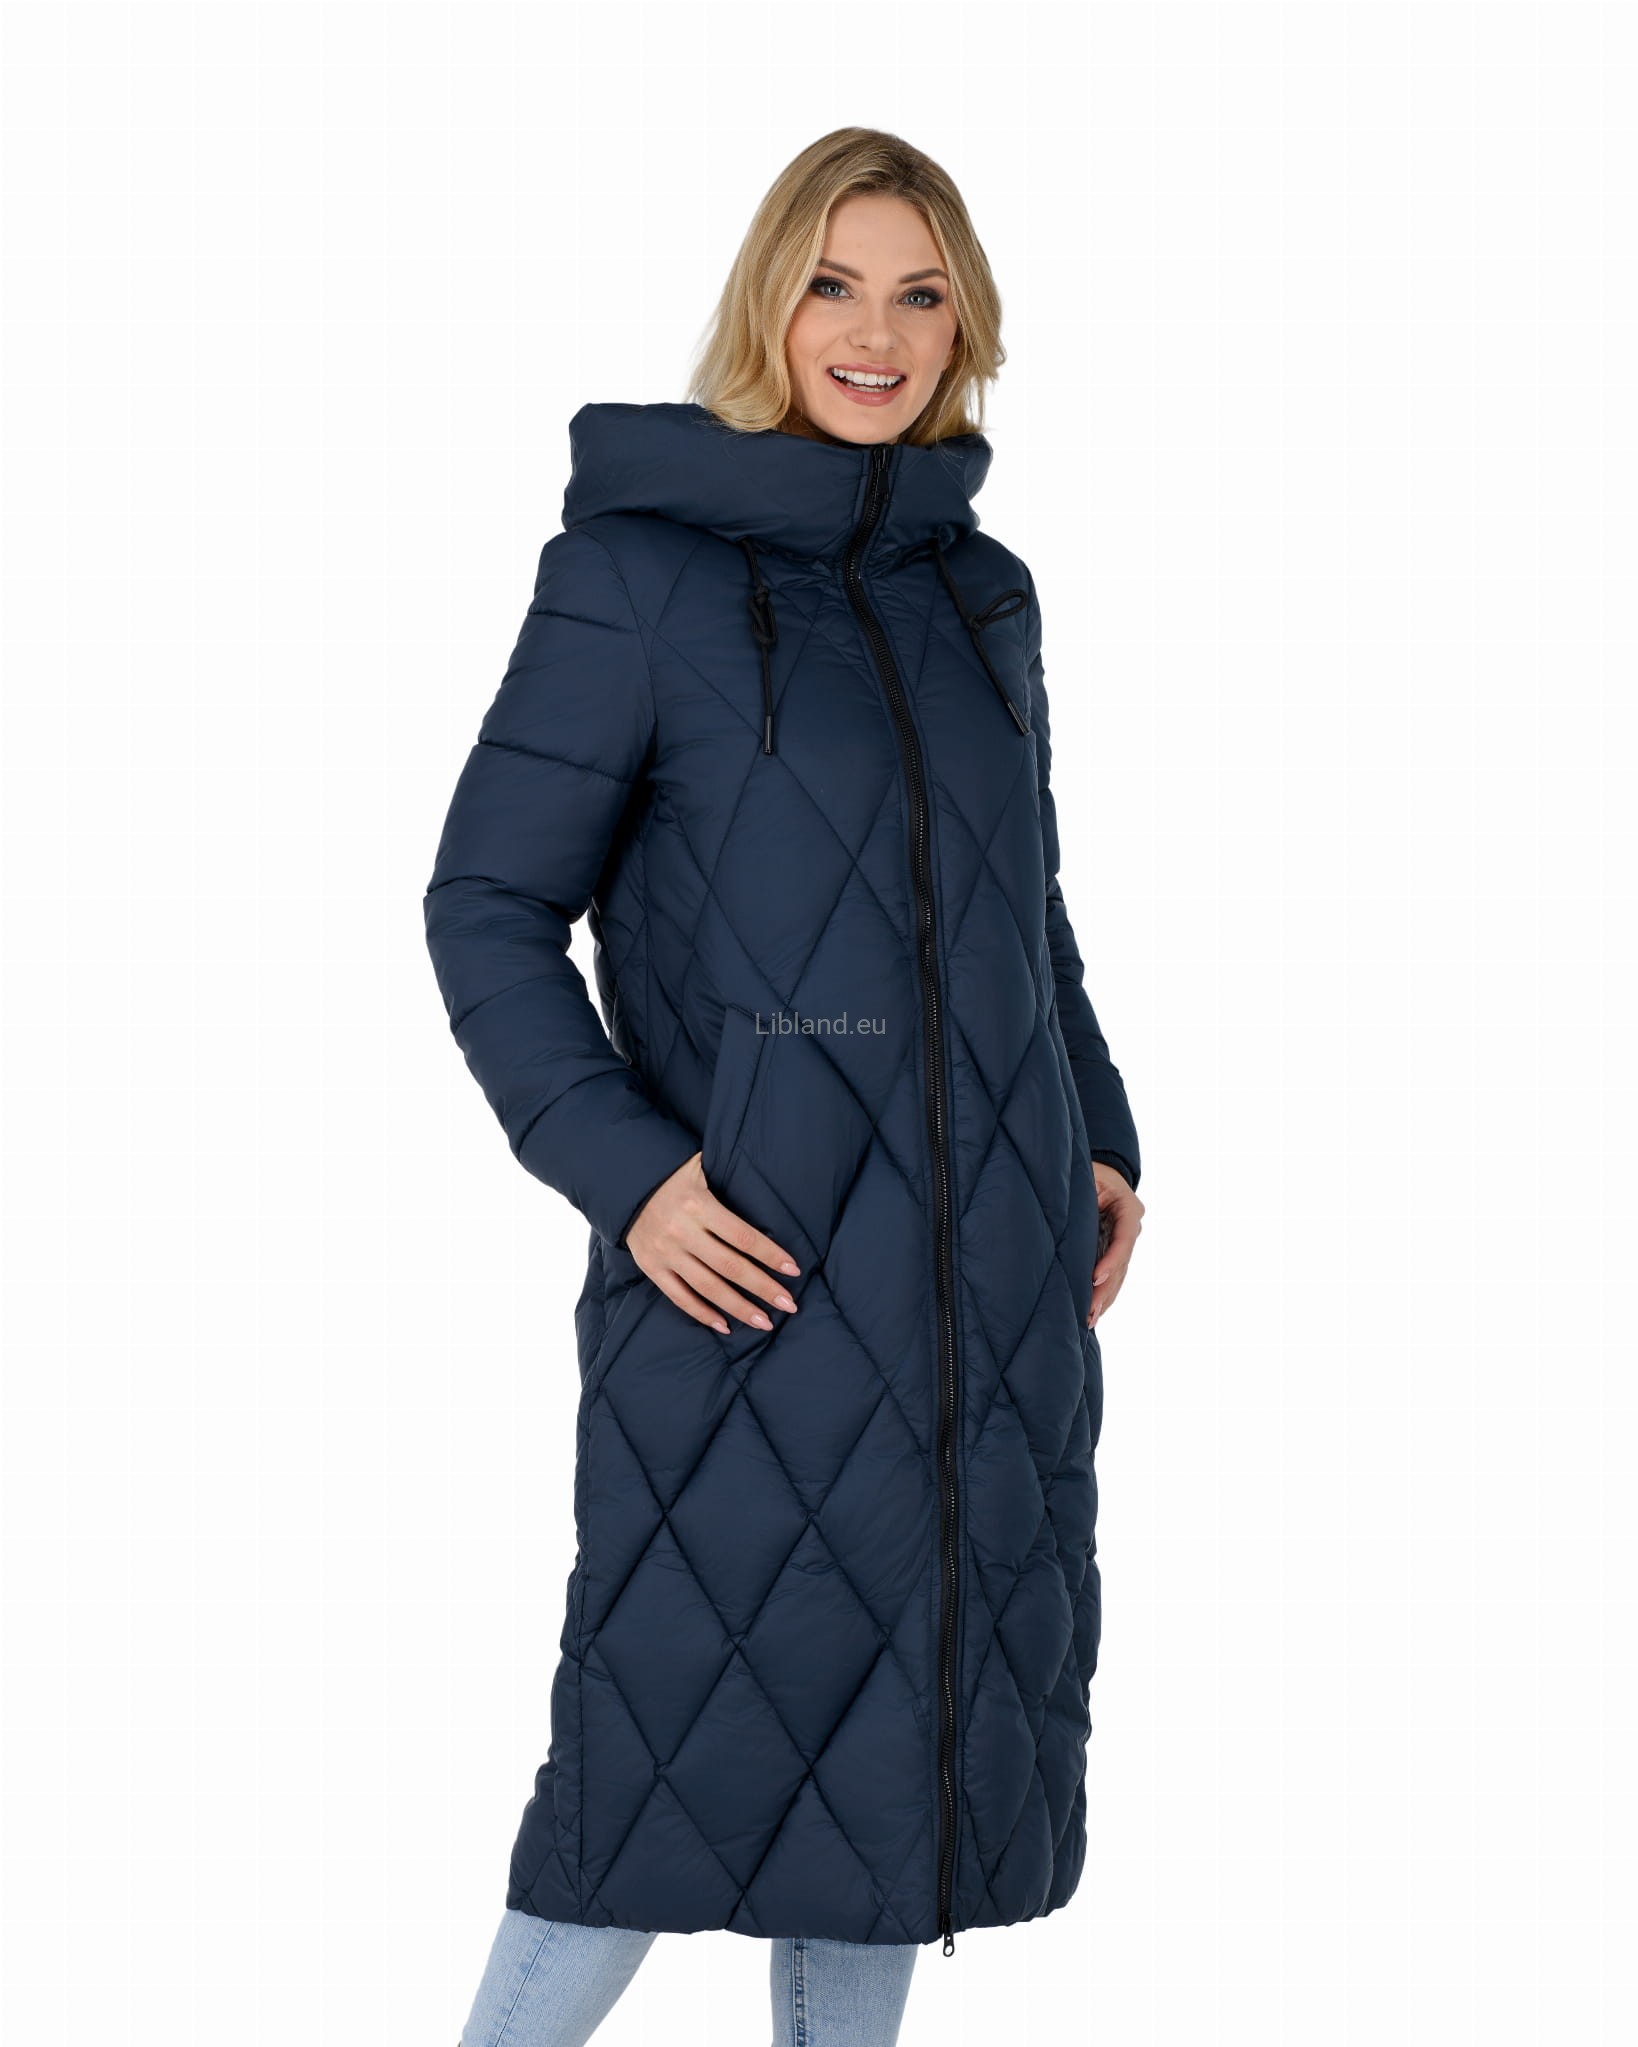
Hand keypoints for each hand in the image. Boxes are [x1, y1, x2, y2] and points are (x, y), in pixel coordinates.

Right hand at [624, 1151, 801, 1334]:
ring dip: (738, 1307)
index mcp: (698, 1205)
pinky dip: (702, 1313)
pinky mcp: (651, 1268)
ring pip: (707, 1287)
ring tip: (764, 1322)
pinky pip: (679, 1297)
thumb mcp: (700, 1165)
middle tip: (789, 1304)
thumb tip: (767, 1178)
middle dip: (763, 1288)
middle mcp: (682, 1231)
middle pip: (730, 1267)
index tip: (793, 1269)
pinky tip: (726, 1326)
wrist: (622, 1181)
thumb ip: (729, 1173)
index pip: (743, 1237)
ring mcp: (665, 1252)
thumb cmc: (672, 1174)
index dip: (770, 1255)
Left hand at [1088, 1162, 1143, 1326]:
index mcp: (1128, 1206)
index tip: (1095, 1278)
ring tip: (1090, 1320)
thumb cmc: (1086, 1169)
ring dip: (1105, 1298)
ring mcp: (1125, 1239)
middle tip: (1091, 1312)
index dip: (1111, 1261)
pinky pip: (1112, 1274)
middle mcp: (1131, 1225)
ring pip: (1119, 1274)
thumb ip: (1081, 1196)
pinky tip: (1094, 1312)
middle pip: (1122, 1263)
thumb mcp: (1085, 1176)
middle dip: (1106, 1290)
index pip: (1123, 1239)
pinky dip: (1104, 1293)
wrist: (1095, 1167)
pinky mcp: (1113, 1248)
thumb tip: (1062, 1219)